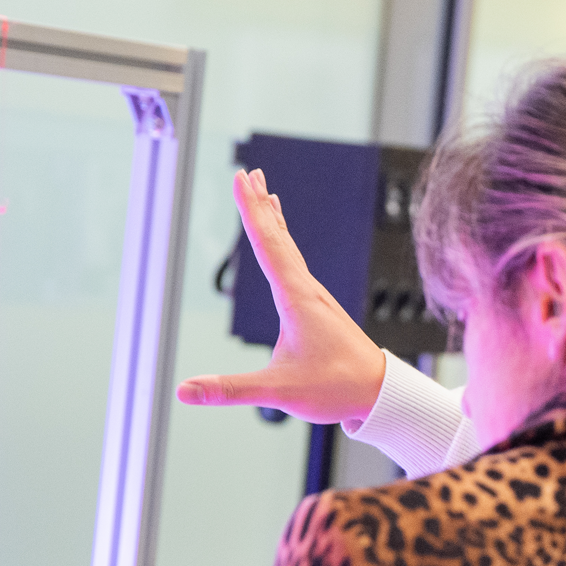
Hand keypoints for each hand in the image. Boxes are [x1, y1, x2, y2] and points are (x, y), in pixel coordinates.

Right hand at [177, 169, 386, 424]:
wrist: (382, 393)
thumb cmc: (337, 388)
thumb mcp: (278, 392)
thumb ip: (230, 390)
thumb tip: (184, 391)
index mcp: (296, 299)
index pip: (267, 245)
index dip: (250, 211)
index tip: (241, 179)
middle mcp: (308, 290)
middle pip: (279, 238)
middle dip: (260, 205)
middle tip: (250, 173)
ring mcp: (316, 298)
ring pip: (291, 249)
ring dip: (274, 220)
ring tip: (266, 196)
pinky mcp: (321, 309)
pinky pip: (297, 264)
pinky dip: (286, 244)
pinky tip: (285, 247)